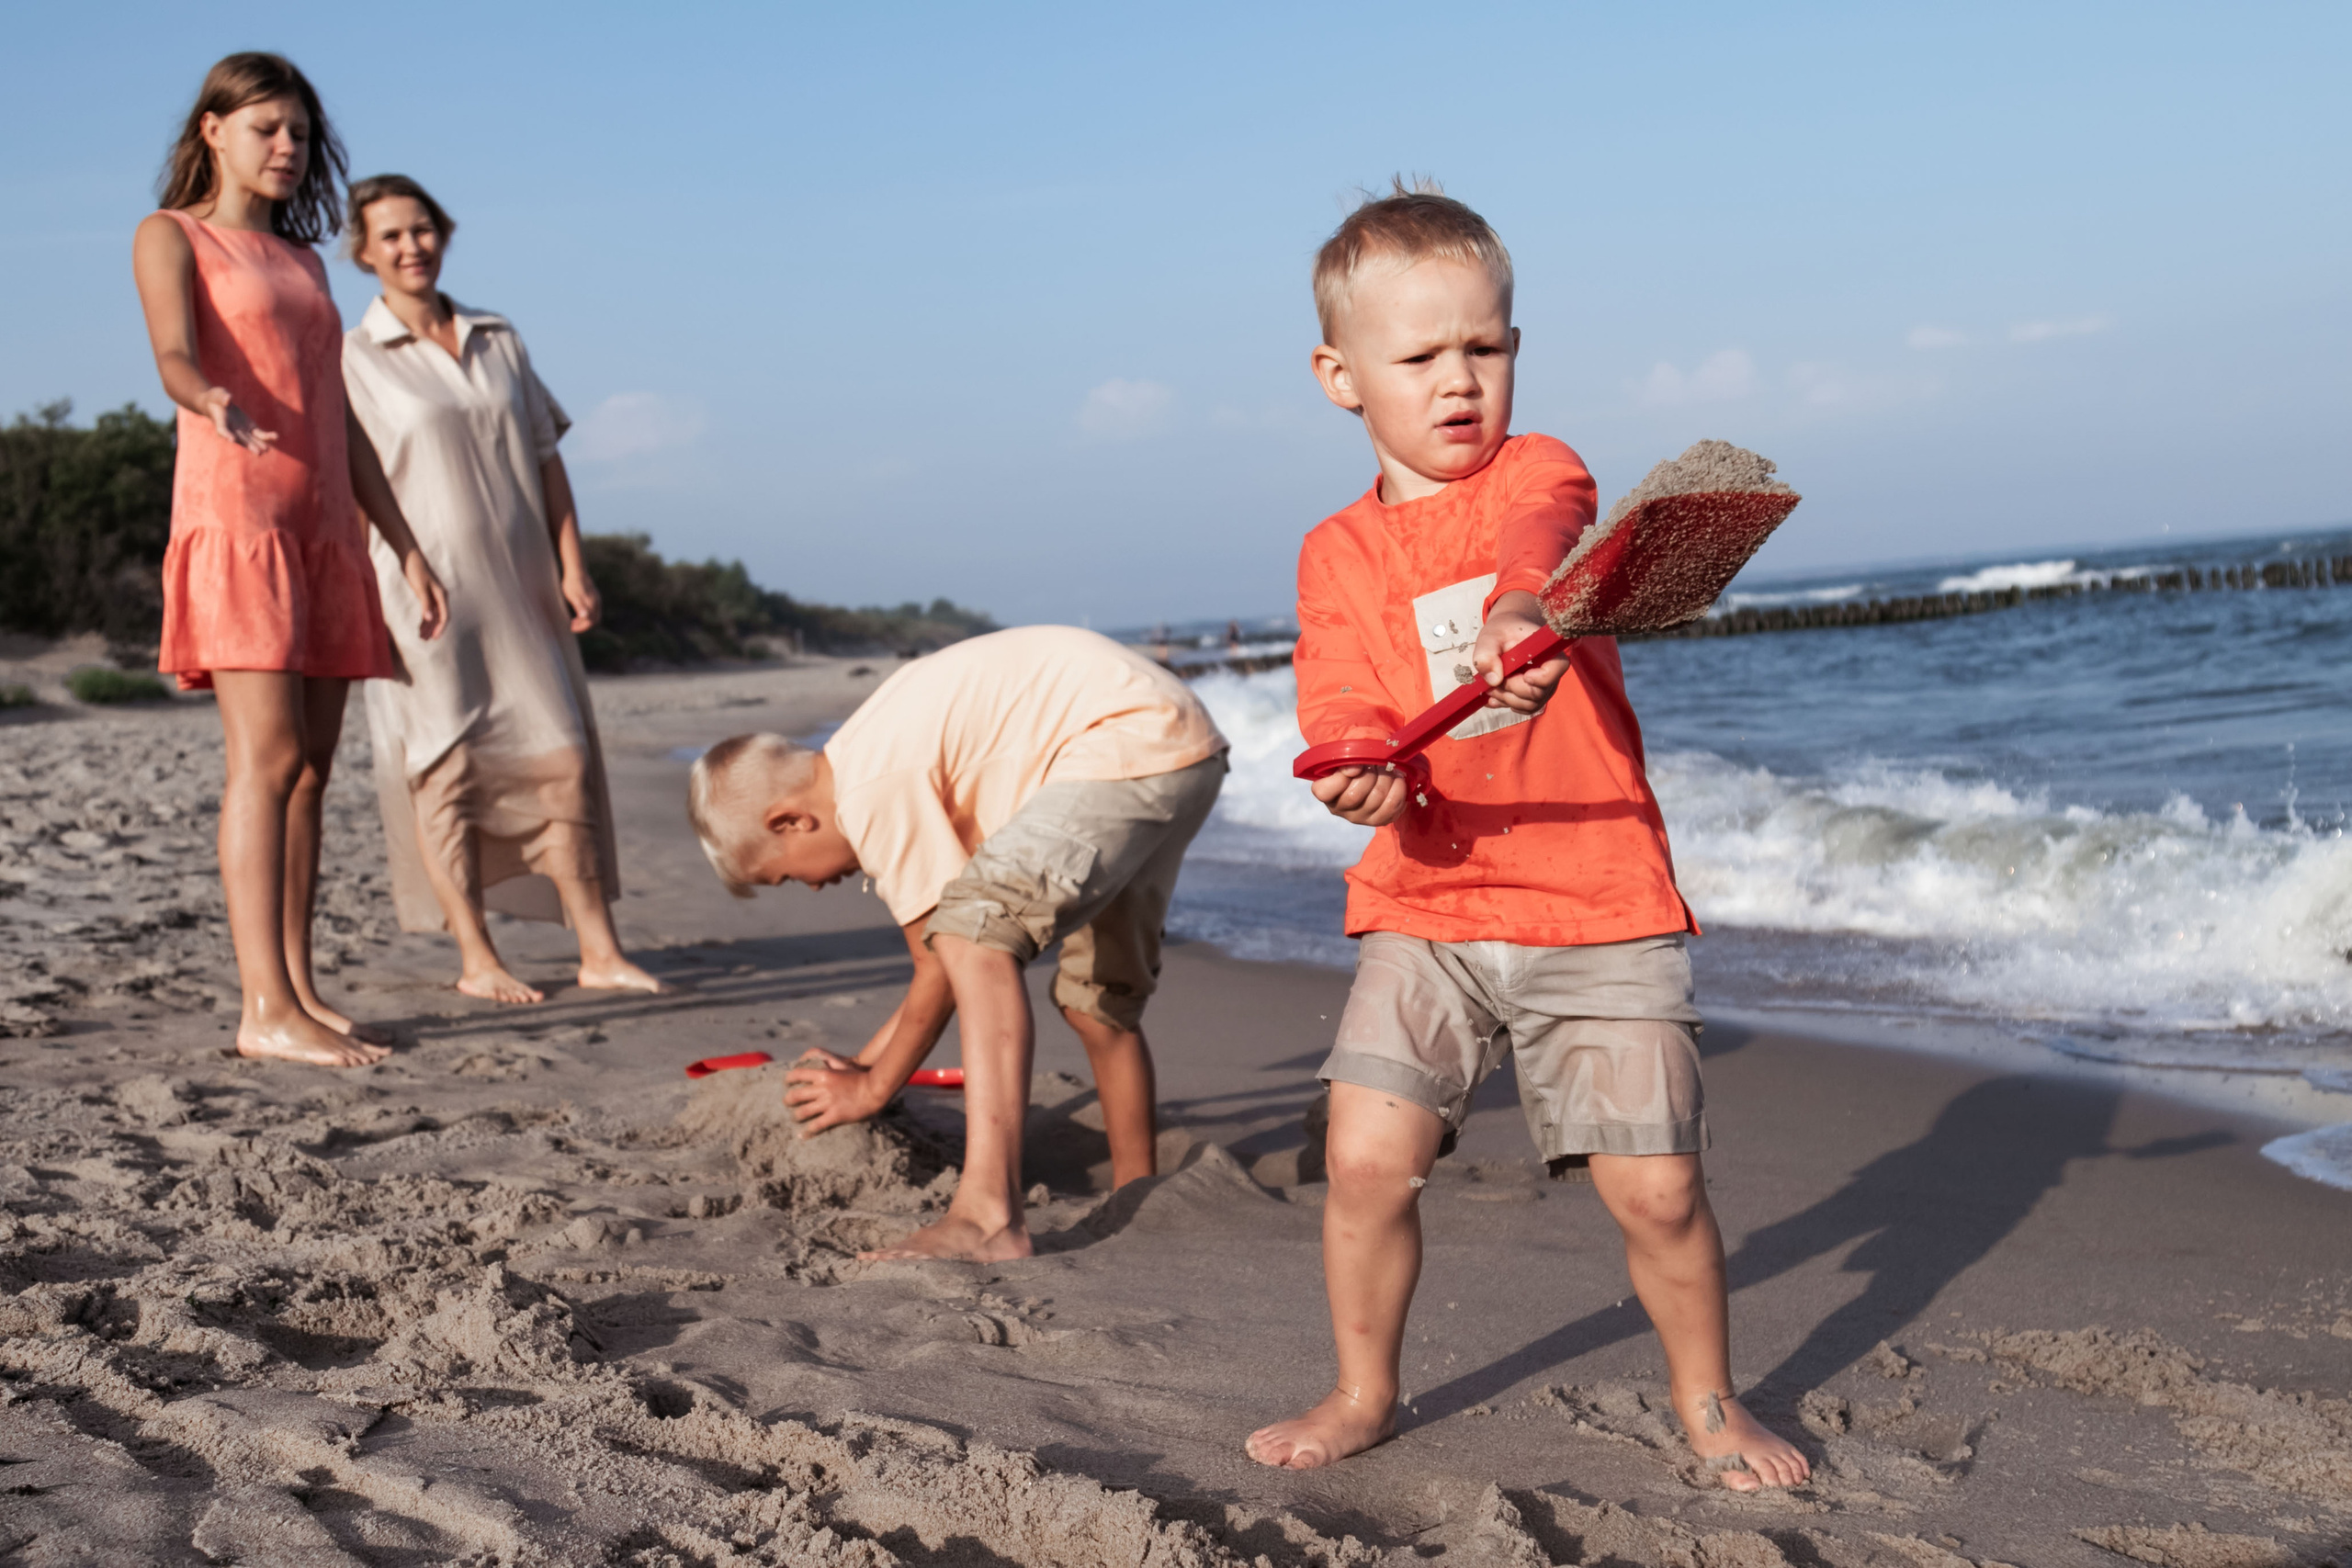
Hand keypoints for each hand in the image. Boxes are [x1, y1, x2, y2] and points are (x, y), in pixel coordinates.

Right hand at [200, 386, 276, 455]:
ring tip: (267, 450)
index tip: (231, 439)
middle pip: (240, 439)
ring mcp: (241, 430)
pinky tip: (276, 437)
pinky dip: (266, 436)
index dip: (226, 434)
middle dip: (249, 445)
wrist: (217, 403)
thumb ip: (222, 398)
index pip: (222, 429)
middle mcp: (231, 429)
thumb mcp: (217, 394)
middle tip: (258, 452)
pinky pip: (259, 433)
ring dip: (259, 444)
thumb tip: (228, 399)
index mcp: (220, 421)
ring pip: (251, 439)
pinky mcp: (250, 427)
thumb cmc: (215, 398)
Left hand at [402, 550, 449, 640]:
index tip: (434, 638)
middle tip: (426, 640)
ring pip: (434, 614)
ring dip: (428, 625)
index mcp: (441, 595)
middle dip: (434, 629)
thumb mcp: (419, 588)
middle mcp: (440, 596)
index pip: (444, 616)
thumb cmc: (415, 571)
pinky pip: (428, 610)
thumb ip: (425, 604)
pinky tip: (420, 625)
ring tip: (421, 636)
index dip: (440, 628)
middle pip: (440, 617)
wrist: (410, 557)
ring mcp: (433, 595)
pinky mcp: (427, 594)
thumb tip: (429, 620)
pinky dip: (424, 618)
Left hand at [561, 568, 601, 632]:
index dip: (582, 627)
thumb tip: (585, 616)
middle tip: (572, 626)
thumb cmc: (572, 583)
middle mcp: (596, 602)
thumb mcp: (573, 596)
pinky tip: (578, 611)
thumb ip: (580, 607)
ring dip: (585, 620)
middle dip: (584, 626)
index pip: (590, 622)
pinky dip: (587, 614)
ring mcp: (596, 599)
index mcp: (592, 604)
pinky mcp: (594, 595)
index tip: (572, 628)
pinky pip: (594, 609)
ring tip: (574, 620)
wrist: (576, 570)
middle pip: (595, 620)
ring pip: (595, 615)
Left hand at [783, 1047, 884, 1133]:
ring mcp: (827, 1103)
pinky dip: (807, 1131)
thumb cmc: (861, 1076)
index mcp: (823, 1074)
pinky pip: (815, 1126)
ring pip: (802, 1112)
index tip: (787, 1083)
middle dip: (788, 1100)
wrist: (875, 1088)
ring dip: (796, 1116)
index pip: (797, 1074)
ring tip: (796, 1117)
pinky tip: (802, 1135)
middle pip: (796, 1095)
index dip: (789, 1079)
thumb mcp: (842, 1066)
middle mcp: (822, 1088)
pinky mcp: (834, 1116)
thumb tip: (818, 1061)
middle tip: (787, 1103)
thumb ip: (829, 1064)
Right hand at [1311, 764, 1411, 827]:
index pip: (1323, 792)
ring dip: (1387, 779)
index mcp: (1324, 791)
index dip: (1340, 778)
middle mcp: (1338, 808)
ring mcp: (1358, 817)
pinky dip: (1398, 791)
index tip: (1356, 766)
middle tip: (1376, 763)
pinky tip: (1398, 780)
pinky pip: (1391, 809)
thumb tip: (1355, 768)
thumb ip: (1346, 754)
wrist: (1373, 769)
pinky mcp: (1377, 820)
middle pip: (1354, 795)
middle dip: (1370, 775)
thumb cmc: (1356, 758)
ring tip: (1390, 769)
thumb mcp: (1347, 751)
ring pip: (1375, 800)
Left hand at [1473, 592, 1569, 713]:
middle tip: (1492, 680)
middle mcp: (1552, 670)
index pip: (1557, 668)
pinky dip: (1507, 704)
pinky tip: (1494, 694)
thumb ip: (1486, 654)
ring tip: (1490, 686)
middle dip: (1510, 689)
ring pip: (1530, 704)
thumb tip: (1493, 680)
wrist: (1508, 633)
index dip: (1540, 678)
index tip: (1523, 674)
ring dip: (1506, 699)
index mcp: (1548, 649)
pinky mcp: (1536, 695)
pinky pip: (1525, 708)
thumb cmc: (1503, 631)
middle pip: (1537, 693)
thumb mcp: (1490, 637)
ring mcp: (1545, 685)